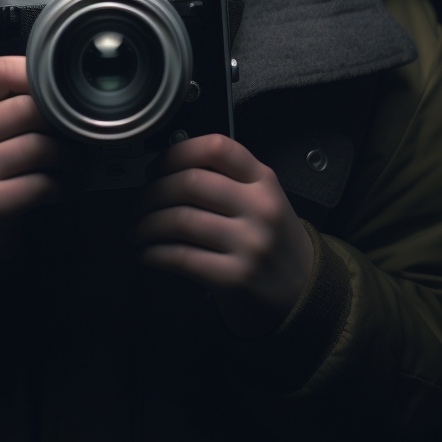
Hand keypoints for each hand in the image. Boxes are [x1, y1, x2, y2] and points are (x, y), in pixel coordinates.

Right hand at [0, 55, 73, 260]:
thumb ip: (13, 106)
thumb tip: (68, 90)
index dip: (36, 73)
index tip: (60, 92)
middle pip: (27, 109)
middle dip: (63, 125)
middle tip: (77, 140)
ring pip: (40, 147)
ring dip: (70, 160)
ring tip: (74, 169)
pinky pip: (41, 185)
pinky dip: (63, 188)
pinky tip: (64, 191)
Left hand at [134, 134, 313, 335]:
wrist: (304, 292)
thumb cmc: (273, 243)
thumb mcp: (263, 201)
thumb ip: (228, 180)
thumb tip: (166, 171)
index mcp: (264, 181)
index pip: (216, 148)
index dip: (175, 153)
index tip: (155, 168)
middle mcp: (259, 208)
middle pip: (188, 183)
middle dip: (150, 194)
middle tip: (138, 205)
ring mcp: (249, 243)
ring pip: (178, 220)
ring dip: (145, 226)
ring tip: (137, 231)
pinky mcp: (235, 277)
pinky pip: (179, 257)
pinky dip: (153, 254)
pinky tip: (147, 254)